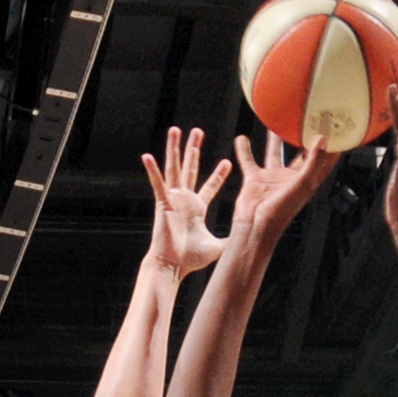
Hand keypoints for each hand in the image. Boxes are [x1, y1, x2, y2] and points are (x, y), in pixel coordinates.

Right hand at [139, 126, 224, 275]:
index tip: (228, 161)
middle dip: (194, 149)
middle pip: (190, 168)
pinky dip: (152, 170)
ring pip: (175, 168)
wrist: (173, 265)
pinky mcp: (163, 203)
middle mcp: (184, 200)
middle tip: (198, 131)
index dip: (219, 175)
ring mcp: (173, 199)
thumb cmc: (192, 259)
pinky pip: (157, 183)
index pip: (210, 186)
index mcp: (197, 209)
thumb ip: (233, 240)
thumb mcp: (219, 246)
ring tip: (175, 130)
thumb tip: (250, 243)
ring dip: (175, 149)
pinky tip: (147, 156)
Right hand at [220, 129, 343, 270]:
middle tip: (309, 117)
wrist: (255, 227)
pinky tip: (242, 138)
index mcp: (307, 180)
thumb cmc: (280, 213)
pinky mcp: (256, 179)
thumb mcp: (302, 184)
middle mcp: (291, 178)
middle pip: (301, 153)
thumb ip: (313, 161)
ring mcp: (273, 178)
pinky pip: (250, 161)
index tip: (338, 127)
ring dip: (275, 138)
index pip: (325, 159)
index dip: (333, 145)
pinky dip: (245, 150)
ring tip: (277, 120)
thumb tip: (324, 139)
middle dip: (305, 136)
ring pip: (276, 153)